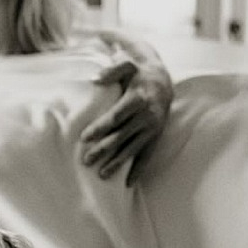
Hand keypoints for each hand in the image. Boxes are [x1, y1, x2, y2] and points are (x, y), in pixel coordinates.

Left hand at [80, 42, 172, 180]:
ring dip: (117, 162)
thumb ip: (111, 71)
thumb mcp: (126, 65)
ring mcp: (152, 128)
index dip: (100, 127)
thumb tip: (94, 79)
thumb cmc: (137, 73)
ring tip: (101, 174)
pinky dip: (138, 169)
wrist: (163, 82)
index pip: (116, 116)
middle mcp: (147, 116)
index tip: (84, 138)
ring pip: (133, 148)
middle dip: (103, 149)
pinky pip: (147, 155)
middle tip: (86, 160)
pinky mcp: (156, 136)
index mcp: (138, 98)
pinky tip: (127, 182)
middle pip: (122, 135)